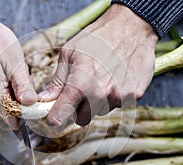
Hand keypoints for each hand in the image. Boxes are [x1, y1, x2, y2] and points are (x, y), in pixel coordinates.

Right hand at [0, 1, 36, 128]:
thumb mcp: (15, 65)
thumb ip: (23, 88)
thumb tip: (31, 106)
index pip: (13, 118)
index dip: (28, 113)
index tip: (37, 102)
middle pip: (13, 108)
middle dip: (24, 95)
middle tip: (23, 75)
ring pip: (10, 98)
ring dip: (18, 87)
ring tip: (16, 69)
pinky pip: (4, 91)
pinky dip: (12, 83)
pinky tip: (11, 69)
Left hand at [39, 4, 157, 126]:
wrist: (131, 26)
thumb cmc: (97, 37)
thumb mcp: (70, 53)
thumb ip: (58, 80)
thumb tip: (46, 98)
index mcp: (81, 82)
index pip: (63, 112)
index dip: (55, 118)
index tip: (53, 120)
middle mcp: (101, 93)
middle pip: (83, 119)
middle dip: (79, 109)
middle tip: (81, 92)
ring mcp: (120, 96)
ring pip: (101, 111)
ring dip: (98, 101)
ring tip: (102, 78)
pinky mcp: (135, 95)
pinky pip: (118, 104)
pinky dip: (114, 95)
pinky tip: (116, 77)